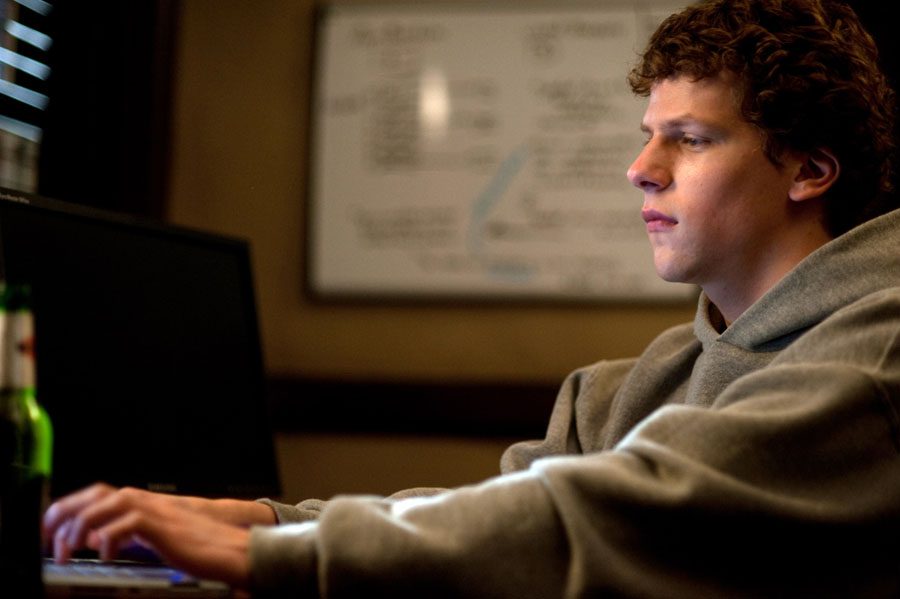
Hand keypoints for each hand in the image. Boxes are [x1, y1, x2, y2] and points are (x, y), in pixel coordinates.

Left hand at [43, 483, 276, 588]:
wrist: (226, 547)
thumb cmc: (194, 544)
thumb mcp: (152, 535)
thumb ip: (127, 532)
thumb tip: (96, 539)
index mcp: (139, 500)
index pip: (94, 495)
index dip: (66, 508)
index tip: (50, 529)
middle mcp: (141, 499)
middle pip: (91, 496)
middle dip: (63, 515)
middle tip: (50, 540)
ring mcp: (150, 509)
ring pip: (100, 508)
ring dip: (77, 530)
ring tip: (70, 552)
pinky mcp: (157, 524)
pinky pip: (120, 527)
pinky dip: (105, 541)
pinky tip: (104, 555)